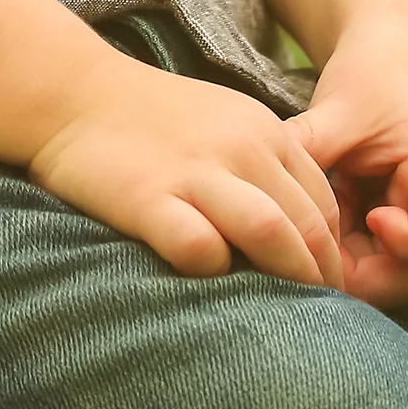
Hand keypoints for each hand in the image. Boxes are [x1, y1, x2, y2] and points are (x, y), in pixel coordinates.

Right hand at [28, 52, 344, 286]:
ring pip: (270, 232)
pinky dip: (214, 270)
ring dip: (288, 279)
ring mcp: (195, 172)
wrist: (74, 92)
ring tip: (286, 315)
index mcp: (265, 131)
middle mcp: (241, 148)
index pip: (325, 203)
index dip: (333, 251)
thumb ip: (264, 166)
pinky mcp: (150, 198)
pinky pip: (200, 248)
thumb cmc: (152, 117)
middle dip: (322, 279)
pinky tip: (207, 278)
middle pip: (309, 224)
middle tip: (319, 317)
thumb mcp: (226, 121)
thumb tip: (300, 236)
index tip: (325, 285)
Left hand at [296, 24, 407, 309]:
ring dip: (345, 264)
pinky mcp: (399, 225)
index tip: (370, 217)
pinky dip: (342, 249)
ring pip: (391, 276)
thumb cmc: (375, 72)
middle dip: (360, 274)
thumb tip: (259, 186)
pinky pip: (375, 259)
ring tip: (307, 230)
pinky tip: (313, 224)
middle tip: (310, 249)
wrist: (394, 52)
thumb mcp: (341, 104)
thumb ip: (309, 146)